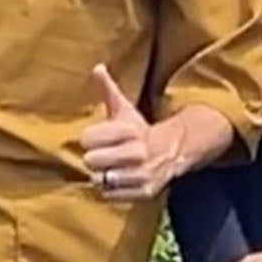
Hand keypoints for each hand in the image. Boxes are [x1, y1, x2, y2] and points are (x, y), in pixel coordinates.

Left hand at [79, 65, 186, 201]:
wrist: (172, 151)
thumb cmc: (139, 131)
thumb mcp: (125, 110)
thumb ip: (108, 90)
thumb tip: (97, 67)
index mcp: (130, 129)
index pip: (89, 138)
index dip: (90, 138)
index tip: (96, 138)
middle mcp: (137, 152)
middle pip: (92, 160)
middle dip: (94, 158)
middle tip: (101, 155)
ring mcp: (141, 174)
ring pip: (101, 179)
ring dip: (101, 175)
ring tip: (109, 168)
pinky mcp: (144, 192)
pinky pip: (111, 195)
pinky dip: (110, 190)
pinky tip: (118, 180)